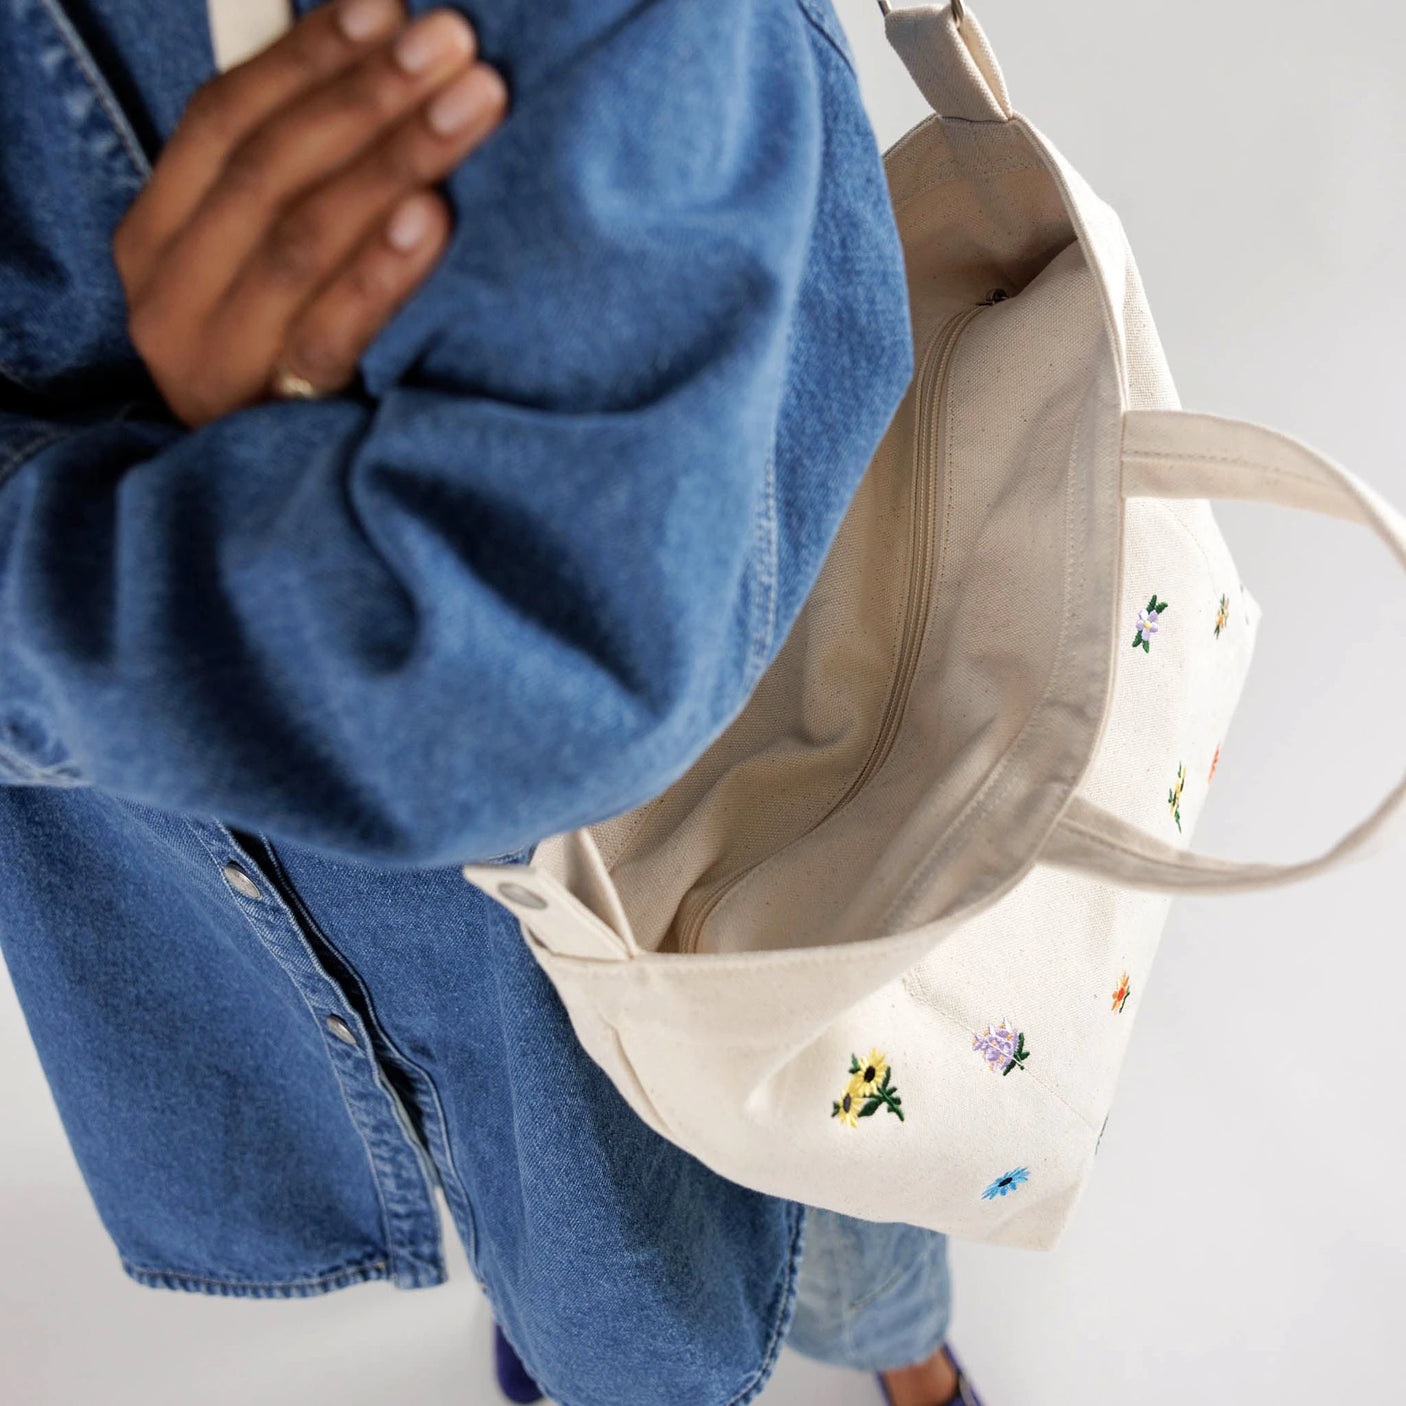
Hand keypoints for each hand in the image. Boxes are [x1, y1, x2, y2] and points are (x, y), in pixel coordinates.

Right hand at [112, 0, 507, 427]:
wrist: (279, 501)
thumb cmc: (284, 358)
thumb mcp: (261, 269)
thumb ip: (286, 184)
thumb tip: (367, 65)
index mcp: (156, 240)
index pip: (224, 119)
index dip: (308, 57)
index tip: (388, 8)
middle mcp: (168, 296)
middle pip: (269, 169)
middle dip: (369, 96)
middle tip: (454, 46)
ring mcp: (216, 361)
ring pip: (301, 238)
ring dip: (395, 160)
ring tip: (473, 107)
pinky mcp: (276, 414)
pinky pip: (331, 332)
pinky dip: (383, 271)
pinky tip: (433, 215)